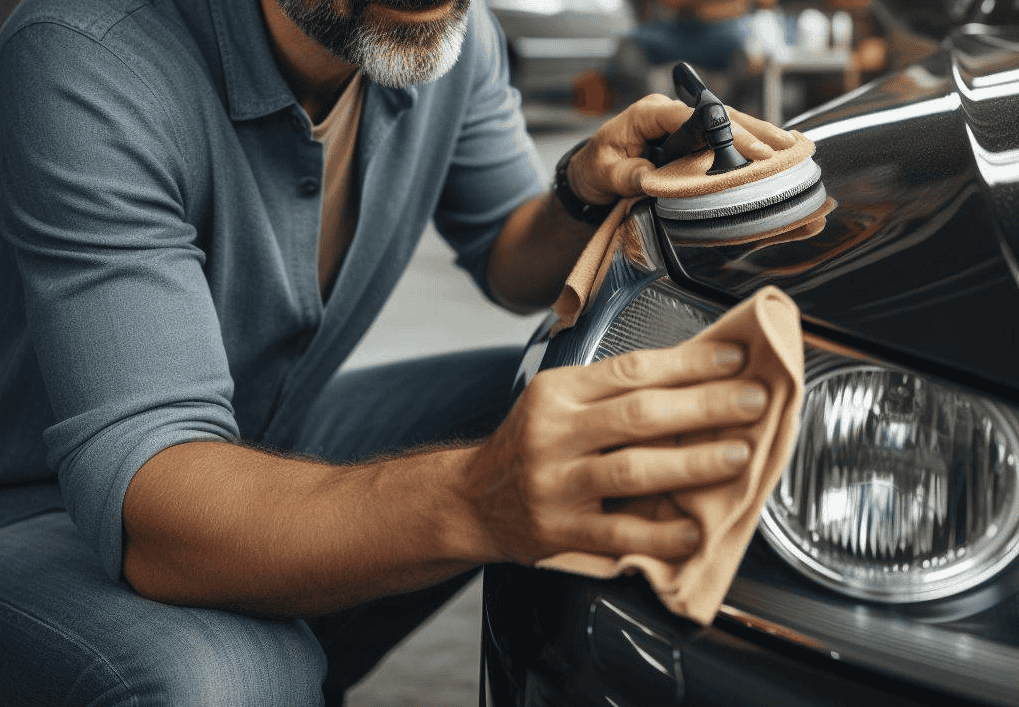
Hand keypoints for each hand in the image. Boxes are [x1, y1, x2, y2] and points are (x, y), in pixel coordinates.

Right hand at [465, 341, 767, 564]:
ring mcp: (555, 484)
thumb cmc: (529, 444)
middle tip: (753, 401)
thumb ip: (612, 391)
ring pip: (631, 470)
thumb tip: (694, 377)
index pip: (632, 369)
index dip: (689, 363)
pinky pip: (617, 534)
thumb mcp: (557, 401)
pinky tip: (695, 530)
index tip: (735, 358)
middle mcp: (554, 433)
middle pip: (638, 414)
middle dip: (705, 406)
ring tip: (737, 456)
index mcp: (558, 393)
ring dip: (692, 463)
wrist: (474, 499)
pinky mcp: (559, 531)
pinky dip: (660, 534)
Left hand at [567, 94, 796, 205]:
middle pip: (718, 115)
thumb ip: (629, 176)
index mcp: (649, 113)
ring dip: (757, 134)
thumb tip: (654, 179)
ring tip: (788, 145)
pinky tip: (772, 149)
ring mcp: (682, 124)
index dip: (721, 131)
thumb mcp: (605, 174)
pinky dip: (746, 143)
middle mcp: (669, 112)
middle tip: (779, 147)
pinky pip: (721, 137)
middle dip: (751, 131)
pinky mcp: (690, 139)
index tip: (746, 147)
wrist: (589, 173)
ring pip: (725, 123)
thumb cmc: (596, 168)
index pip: (692, 117)